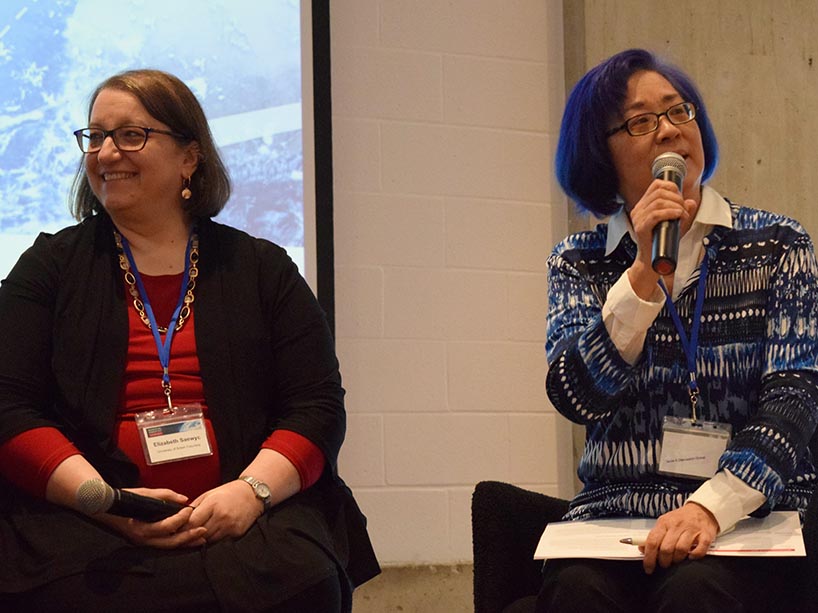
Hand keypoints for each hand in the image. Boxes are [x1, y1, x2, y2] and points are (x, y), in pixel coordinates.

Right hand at [95, 487, 206, 548]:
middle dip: (189, 537)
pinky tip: (187, 538)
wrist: (104, 507)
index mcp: (141, 528)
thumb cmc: (123, 499)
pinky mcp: (144, 542)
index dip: (181, 518)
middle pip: (170, 542)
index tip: (190, 509)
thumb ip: (166, 495)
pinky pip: (163, 545)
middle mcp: (142, 539)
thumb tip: (184, 499)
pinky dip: (176, 542)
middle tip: (203, 530)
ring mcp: (143, 542)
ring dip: (185, 542)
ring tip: (200, 538)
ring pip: (168, 547)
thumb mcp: (144, 493)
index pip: (167, 526)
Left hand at [185, 480, 263, 542]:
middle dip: (190, 535)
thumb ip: (195, 506)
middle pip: (199, 534)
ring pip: (208, 540)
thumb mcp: (210, 494)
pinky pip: (219, 541)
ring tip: (197, 534)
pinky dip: (213, 539)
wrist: (253, 494)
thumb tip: (180, 519)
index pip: (192, 522)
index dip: (182, 528)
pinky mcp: (236, 533)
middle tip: (183, 535)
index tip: (176, 529)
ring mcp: (230, 526)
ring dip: (201, 539)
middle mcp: (222, 516)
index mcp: (213, 504)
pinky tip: (212, 533)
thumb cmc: (230, 492)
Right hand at [626, 178, 697, 298]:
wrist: (652, 262)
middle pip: (659, 191)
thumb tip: (690, 201)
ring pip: (658, 201)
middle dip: (676, 197)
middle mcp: (638, 210)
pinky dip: (670, 212)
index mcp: (643, 206)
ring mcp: (638, 219)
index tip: (681, 197)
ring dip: (676, 205)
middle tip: (683, 209)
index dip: (671, 187)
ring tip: (682, 214)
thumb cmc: (662, 243)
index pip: (656, 185)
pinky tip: (678, 215)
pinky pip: (655, 214)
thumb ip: (682, 211)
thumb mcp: (675, 224)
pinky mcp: (641, 228)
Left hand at [639, 502, 718, 573]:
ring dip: (677, 559)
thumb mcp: (664, 523)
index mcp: (664, 523)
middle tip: (664, 564)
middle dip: (664, 561)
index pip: (652, 542)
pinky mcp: (705, 534)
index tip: (648, 568)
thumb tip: (642, 550)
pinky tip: (691, 557)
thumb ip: (654, 536)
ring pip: (681, 549)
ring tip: (676, 561)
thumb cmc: (680, 519)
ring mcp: (692, 530)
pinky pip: (700, 549)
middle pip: (666, 548)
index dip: (649, 558)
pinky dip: (695, 556)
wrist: (701, 509)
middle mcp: (677, 525)